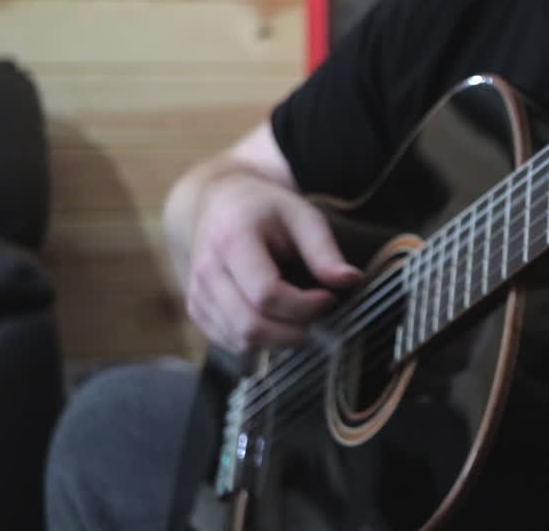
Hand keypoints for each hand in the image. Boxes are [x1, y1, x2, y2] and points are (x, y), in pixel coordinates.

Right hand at [182, 173, 361, 351]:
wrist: (221, 205)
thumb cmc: (266, 210)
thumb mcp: (302, 216)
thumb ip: (324, 251)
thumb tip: (351, 281)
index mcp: (232, 240)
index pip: (266, 294)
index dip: (304, 306)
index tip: (330, 298)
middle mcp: (207, 270)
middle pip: (251, 325)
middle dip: (295, 331)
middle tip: (320, 316)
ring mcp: (197, 294)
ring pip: (241, 341)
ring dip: (281, 339)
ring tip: (303, 317)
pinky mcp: (198, 311)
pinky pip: (232, 343)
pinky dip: (262, 342)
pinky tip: (280, 320)